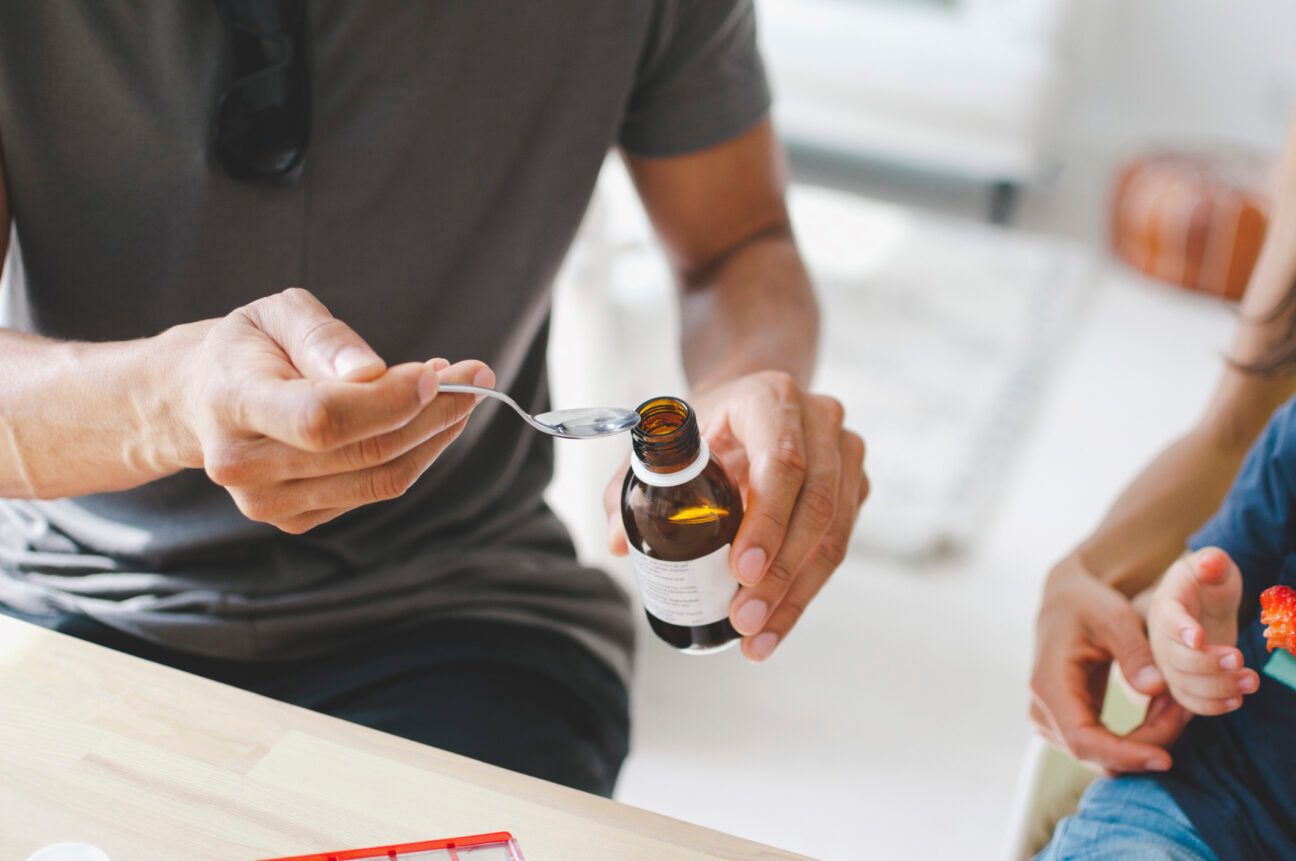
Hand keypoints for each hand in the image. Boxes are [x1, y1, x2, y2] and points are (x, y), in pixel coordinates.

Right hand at [177, 288, 492, 532]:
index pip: (322, 419)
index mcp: (233, 402)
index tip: (440, 371)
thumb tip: (373, 372)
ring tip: (457, 390)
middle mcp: (244, 463)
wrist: (198, 400)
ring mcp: (267, 501)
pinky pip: (375, 491)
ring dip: (434, 434)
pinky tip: (420, 418)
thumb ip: (323, 338)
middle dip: (434, 412)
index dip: (389, 401)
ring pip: (381, 479)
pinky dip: (413, 454)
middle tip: (476, 374)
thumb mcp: (278, 314)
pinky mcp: (294, 520)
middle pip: (364, 452)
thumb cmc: (249, 347)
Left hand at [604, 371, 867, 661]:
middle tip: (743, 618)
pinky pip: (838, 547)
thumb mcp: (668, 441)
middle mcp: (820, 421)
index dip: (767, 521)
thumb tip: (619, 542)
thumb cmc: (708, 424)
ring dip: (795, 595)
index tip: (740, 571)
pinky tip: (774, 625)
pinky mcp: (855, 487)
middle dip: (779, 574)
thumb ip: (636, 485)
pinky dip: (804, 592)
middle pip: (815, 506)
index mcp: (772, 399)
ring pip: (834, 535)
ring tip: (756, 637)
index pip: (783, 463)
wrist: (750, 402)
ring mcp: (845, 454)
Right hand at [1030, 555, 1192, 773]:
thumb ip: (1135, 652)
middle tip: (1185, 710)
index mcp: (1049, 684)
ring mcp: (1052, 721)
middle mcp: (1043, 711)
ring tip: (1176, 704)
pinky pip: (1106, 748)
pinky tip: (1162, 710)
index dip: (1124, 756)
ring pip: (1105, 758)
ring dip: (1147, 741)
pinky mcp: (1069, 723)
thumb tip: (1156, 689)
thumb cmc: (1087, 604)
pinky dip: (1139, 738)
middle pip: (1098, 755)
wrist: (1065, 601)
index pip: (1082, 740)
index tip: (1166, 759)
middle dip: (1147, 744)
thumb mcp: (1114, 617)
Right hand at [1149, 547, 1258, 715]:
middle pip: (1172, 658)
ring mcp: (1167, 662)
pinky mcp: (1181, 681)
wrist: (1201, 604)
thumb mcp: (1212, 567)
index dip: (1180, 630)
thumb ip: (1212, 562)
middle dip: (1207, 664)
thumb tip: (1211, 563)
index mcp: (1165, 606)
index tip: (1200, 638)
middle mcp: (1159, 638)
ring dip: (1217, 688)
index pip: (1166, 620)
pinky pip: (1189, 701)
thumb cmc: (1207, 583)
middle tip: (1238, 659)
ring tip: (1251, 680)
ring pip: (1183, 684)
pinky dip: (1212, 706)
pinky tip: (1237, 700)